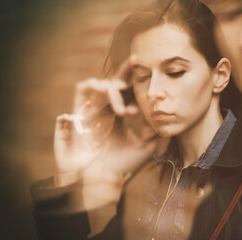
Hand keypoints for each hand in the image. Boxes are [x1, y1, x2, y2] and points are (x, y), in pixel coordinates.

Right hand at [53, 57, 161, 207]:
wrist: (103, 179)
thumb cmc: (124, 165)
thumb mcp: (146, 146)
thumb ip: (154, 128)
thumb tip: (163, 110)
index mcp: (122, 115)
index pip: (129, 92)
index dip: (136, 79)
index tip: (148, 67)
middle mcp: (108, 109)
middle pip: (115, 83)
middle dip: (125, 71)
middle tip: (137, 62)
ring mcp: (93, 110)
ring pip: (100, 85)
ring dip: (112, 87)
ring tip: (120, 98)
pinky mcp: (78, 113)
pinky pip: (81, 90)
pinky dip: (92, 87)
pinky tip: (105, 96)